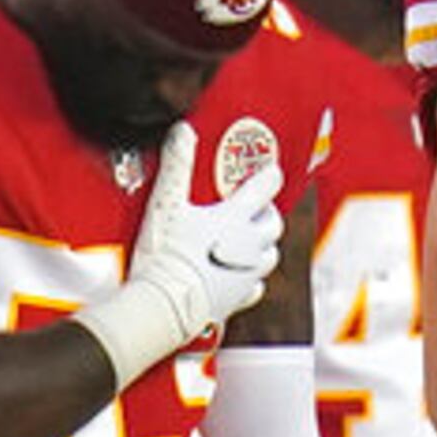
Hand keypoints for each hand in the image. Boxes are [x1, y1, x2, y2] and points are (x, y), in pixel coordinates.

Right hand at [126, 118, 286, 344]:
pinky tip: (237, 279)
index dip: (269, 176)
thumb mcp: (165, 204)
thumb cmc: (165, 254)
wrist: (162, 306)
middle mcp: (249, 244)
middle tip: (255, 209)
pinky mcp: (237, 300)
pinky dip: (249, 281)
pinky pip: (254, 288)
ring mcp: (246, 275)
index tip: (270, 171)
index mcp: (235, 217)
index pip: (266, 188)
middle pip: (274, 224)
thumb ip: (177, 166)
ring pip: (270, 256)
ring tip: (247, 241)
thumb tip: (183, 131)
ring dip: (263, 246)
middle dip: (267, 214)